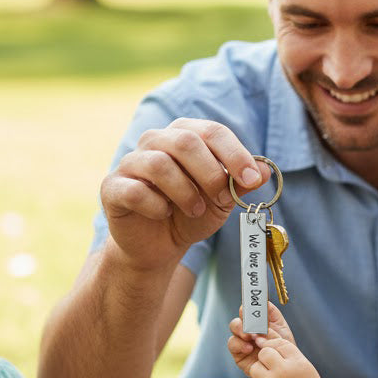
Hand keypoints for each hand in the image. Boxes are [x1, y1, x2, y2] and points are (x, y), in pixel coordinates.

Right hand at [100, 118, 269, 272]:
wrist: (159, 246)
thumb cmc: (192, 213)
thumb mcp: (223, 199)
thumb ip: (240, 183)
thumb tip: (265, 171)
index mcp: (184, 134)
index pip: (212, 131)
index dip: (235, 154)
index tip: (251, 180)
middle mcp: (155, 140)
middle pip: (184, 141)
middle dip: (209, 173)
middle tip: (220, 198)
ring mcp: (131, 162)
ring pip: (159, 164)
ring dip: (185, 192)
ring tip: (194, 210)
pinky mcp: (112, 187)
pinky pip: (136, 190)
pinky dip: (156, 206)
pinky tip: (164, 215)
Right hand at [227, 302, 294, 374]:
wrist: (285, 370)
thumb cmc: (285, 349)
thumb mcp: (282, 330)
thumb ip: (272, 316)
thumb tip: (264, 301)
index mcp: (258, 320)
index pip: (249, 308)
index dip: (247, 304)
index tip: (249, 306)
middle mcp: (248, 328)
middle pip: (240, 315)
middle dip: (243, 319)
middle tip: (250, 324)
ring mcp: (242, 340)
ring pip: (234, 328)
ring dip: (240, 330)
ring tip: (250, 337)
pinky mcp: (238, 353)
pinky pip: (233, 344)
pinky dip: (239, 344)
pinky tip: (249, 348)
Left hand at [235, 313, 331, 377]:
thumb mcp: (304, 367)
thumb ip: (286, 352)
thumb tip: (260, 339)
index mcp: (297, 362)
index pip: (278, 343)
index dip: (276, 348)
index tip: (280, 357)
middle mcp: (283, 372)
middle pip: (264, 353)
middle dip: (267, 359)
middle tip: (276, 369)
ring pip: (255, 368)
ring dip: (261, 373)